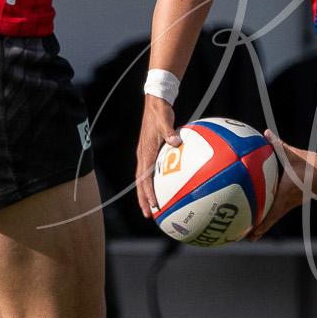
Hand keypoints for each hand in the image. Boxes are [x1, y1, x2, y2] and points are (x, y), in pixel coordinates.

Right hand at [135, 96, 182, 217]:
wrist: (155, 102)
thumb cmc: (160, 111)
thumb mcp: (165, 119)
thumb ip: (170, 131)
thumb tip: (176, 141)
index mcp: (145, 152)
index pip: (144, 177)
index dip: (147, 192)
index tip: (153, 204)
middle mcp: (143, 156)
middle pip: (140, 183)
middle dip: (143, 200)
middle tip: (148, 215)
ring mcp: (145, 155)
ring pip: (143, 179)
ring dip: (146, 194)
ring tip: (152, 208)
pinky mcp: (150, 152)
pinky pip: (150, 172)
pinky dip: (152, 183)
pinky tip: (162, 189)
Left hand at [248, 131, 316, 239]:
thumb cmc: (314, 164)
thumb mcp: (293, 154)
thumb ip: (278, 144)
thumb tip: (265, 134)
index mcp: (286, 194)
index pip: (272, 214)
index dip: (261, 226)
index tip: (250, 236)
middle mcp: (290, 202)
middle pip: (272, 219)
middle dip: (259, 229)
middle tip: (246, 237)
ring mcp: (294, 202)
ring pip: (277, 214)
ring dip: (266, 221)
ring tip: (253, 226)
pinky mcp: (298, 198)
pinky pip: (282, 207)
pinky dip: (273, 211)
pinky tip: (266, 206)